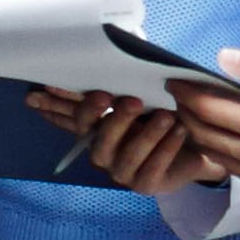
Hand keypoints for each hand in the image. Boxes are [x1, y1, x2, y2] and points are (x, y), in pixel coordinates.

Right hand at [35, 87, 215, 191]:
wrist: (196, 147)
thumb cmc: (163, 115)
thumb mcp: (145, 95)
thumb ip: (123, 83)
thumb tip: (107, 55)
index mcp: (96, 128)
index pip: (70, 117)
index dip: (54, 106)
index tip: (43, 91)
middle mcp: (102, 151)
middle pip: (97, 138)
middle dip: (114, 119)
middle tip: (132, 101)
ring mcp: (121, 171)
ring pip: (127, 155)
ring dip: (147, 134)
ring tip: (166, 117)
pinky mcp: (144, 184)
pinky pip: (152, 169)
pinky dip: (165, 149)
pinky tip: (178, 131)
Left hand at [170, 52, 239, 194]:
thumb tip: (222, 58)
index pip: (209, 111)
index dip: (187, 96)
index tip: (176, 83)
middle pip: (203, 135)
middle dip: (185, 115)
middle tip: (179, 98)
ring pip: (213, 155)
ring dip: (197, 135)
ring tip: (191, 115)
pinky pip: (231, 169)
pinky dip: (217, 152)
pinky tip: (217, 136)